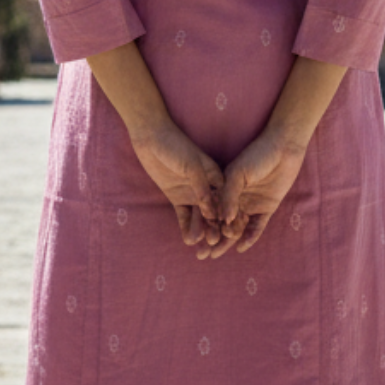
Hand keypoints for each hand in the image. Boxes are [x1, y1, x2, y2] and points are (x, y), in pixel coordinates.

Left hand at [129, 119, 224, 247]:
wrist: (152, 137)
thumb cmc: (175, 146)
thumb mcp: (191, 165)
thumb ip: (201, 188)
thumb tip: (212, 211)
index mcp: (216, 177)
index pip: (226, 200)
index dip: (230, 217)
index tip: (232, 233)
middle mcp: (207, 187)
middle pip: (214, 212)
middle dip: (215, 229)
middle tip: (214, 245)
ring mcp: (192, 193)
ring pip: (200, 217)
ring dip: (202, 231)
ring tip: (202, 248)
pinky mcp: (177, 197)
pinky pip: (184, 215)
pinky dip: (187, 227)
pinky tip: (189, 240)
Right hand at [200, 125, 306, 258]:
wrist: (283, 148)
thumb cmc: (257, 156)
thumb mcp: (238, 174)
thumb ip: (229, 197)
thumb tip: (223, 221)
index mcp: (224, 188)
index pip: (212, 210)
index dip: (203, 224)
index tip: (195, 239)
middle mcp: (236, 198)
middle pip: (222, 222)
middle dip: (213, 238)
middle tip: (203, 254)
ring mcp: (251, 204)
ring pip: (237, 227)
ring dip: (228, 241)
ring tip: (217, 254)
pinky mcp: (267, 208)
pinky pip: (257, 226)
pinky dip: (250, 236)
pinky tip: (241, 247)